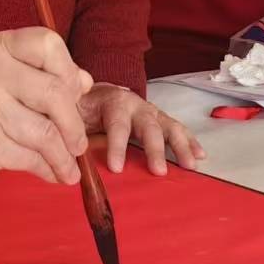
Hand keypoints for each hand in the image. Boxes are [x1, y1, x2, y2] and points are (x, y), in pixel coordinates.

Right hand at [0, 28, 92, 187]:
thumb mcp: (15, 77)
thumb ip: (52, 75)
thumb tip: (85, 83)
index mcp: (0, 46)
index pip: (49, 45)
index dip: (70, 72)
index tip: (75, 96)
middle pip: (55, 93)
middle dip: (74, 125)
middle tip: (79, 145)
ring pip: (45, 133)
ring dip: (64, 156)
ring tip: (69, 167)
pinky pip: (30, 159)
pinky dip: (48, 170)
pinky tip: (52, 173)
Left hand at [80, 84, 205, 175]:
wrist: (93, 91)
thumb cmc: (81, 107)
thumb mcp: (71, 114)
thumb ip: (70, 130)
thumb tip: (63, 155)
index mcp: (110, 102)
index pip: (116, 123)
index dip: (117, 145)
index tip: (116, 168)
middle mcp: (134, 104)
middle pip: (148, 125)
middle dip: (155, 149)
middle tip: (159, 171)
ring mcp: (149, 111)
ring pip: (168, 126)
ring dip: (180, 146)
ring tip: (190, 165)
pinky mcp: (158, 119)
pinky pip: (176, 128)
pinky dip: (189, 141)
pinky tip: (200, 155)